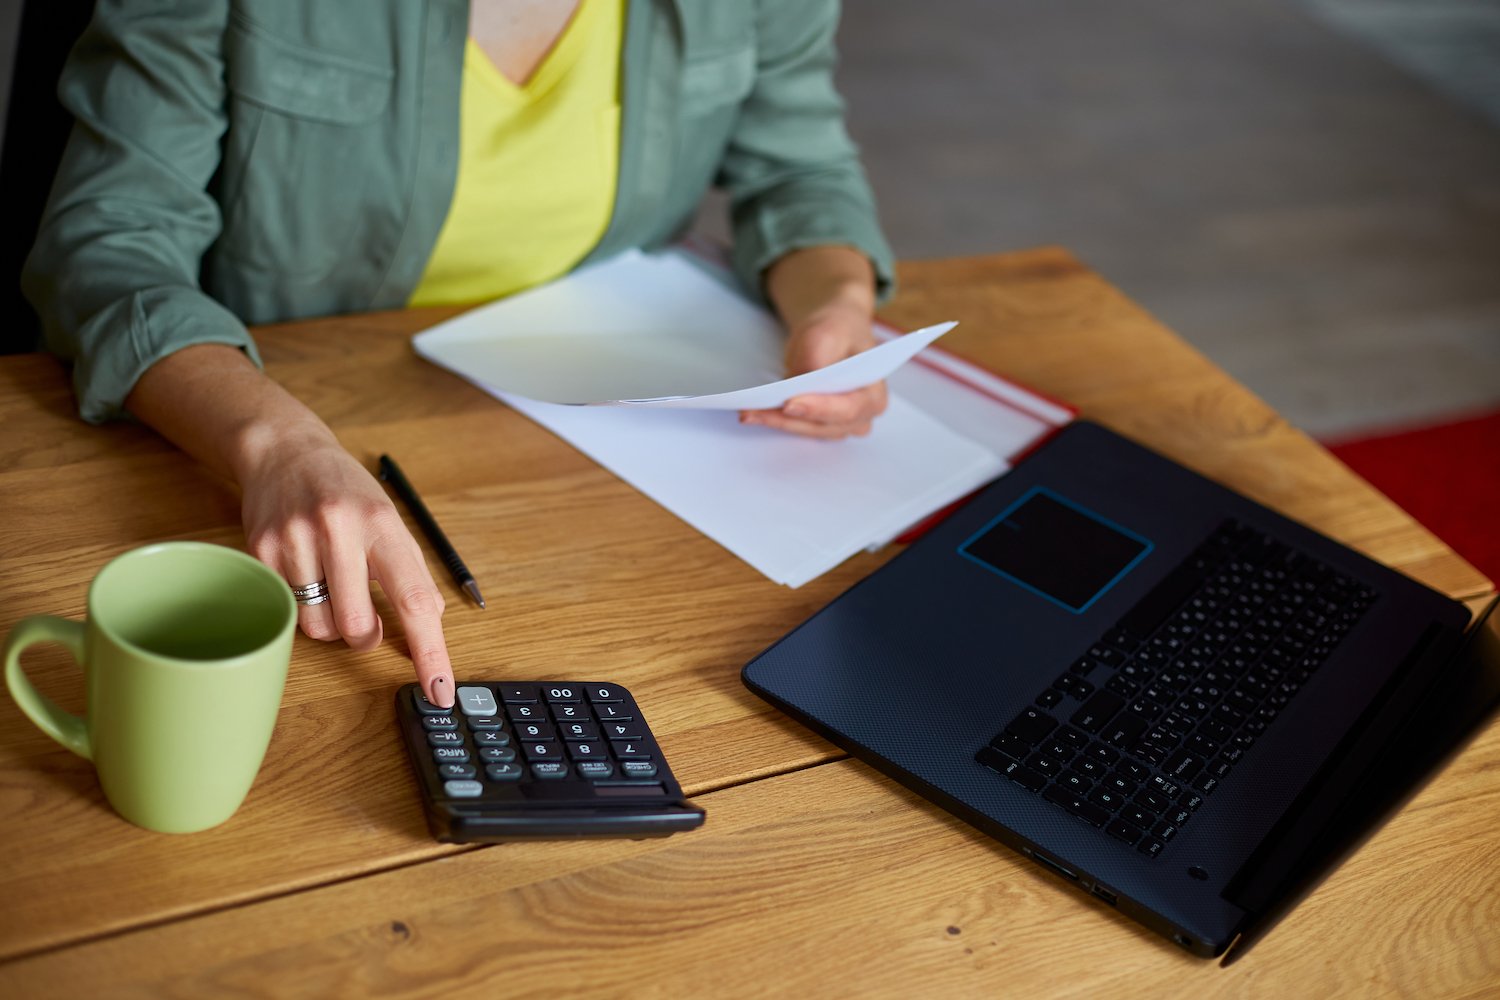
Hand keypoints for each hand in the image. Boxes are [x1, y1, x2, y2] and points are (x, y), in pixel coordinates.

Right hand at [238, 428, 456, 707]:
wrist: (284, 450)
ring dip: (331, 623)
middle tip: (366, 620)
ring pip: (319, 627)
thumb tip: (431, 621)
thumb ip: (411, 569)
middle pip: (357, 626)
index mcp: (381, 522)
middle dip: (366, 637)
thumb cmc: (346, 492)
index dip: (429, 651)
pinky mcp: (260, 551)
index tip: (440, 691)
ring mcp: (294, 540)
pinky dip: (302, 605)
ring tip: (331, 588)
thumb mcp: (390, 519)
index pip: (414, 599)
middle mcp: (338, 528)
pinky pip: (288, 610)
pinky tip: (304, 572)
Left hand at [740, 306, 887, 437]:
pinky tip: (755, 413)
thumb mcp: (826, 334)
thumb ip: (815, 361)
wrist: (835, 330)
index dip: (818, 409)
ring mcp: (843, 423)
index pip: (848, 408)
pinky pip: (801, 427)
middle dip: (788, 420)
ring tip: (749, 413)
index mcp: (874, 392)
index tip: (788, 404)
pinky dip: (778, 421)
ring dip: (779, 423)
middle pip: (825, 426)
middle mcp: (863, 416)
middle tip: (753, 411)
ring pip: (810, 431)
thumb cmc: (837, 330)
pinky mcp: (822, 424)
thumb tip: (796, 389)